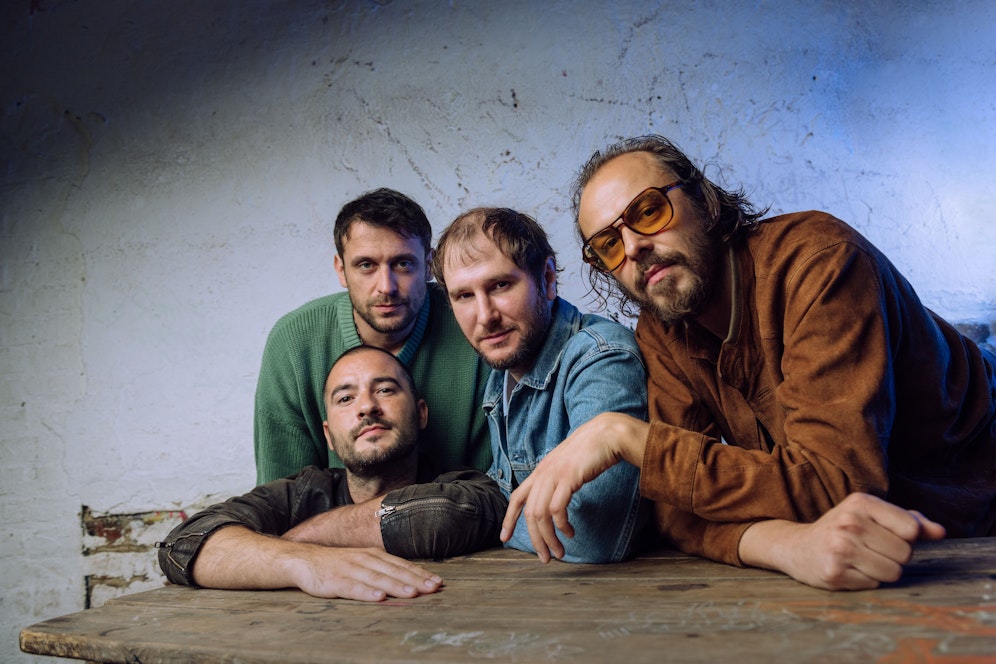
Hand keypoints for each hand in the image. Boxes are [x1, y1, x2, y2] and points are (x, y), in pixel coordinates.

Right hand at [192, 526, 440, 600]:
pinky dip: (367, 593)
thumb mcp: (360, 561)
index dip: (420, 573)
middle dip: (416, 580)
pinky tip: (379, 598)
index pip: (400, 564)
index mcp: (372, 554)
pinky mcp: (334, 581)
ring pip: (377, 579)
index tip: (438, 582)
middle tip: (435, 589)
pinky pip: (353, 588)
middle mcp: (363, 560)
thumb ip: (381, 569)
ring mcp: (349, 570)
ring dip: (397, 586)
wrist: (299, 559)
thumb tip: (408, 579)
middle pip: (394, 571)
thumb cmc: (334, 564)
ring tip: (414, 594)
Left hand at [500, 412, 648, 561]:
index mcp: (540, 471)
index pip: (516, 497)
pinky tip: (570, 533)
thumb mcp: (566, 467)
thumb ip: (557, 480)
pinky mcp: (568, 478)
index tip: (504, 538)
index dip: (508, 519)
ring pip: (540, 515)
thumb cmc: (590, 452)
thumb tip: (555, 501)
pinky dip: (562, 526)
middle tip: (545, 558)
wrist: (606, 435)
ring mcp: (554, 475)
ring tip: (559, 552)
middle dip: (535, 540)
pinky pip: (557, 509)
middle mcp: (543, 473)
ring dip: (549, 538)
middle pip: (529, 513)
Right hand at [739, 492, 945, 589]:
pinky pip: (874, 585)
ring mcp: (840, 548)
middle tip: (872, 549)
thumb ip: (909, 520)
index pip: (911, 529)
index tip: (887, 534)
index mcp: (860, 502)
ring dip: (883, 571)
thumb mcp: (871, 515)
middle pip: (905, 554)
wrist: (796, 546)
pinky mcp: (834, 572)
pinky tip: (849, 569)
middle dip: (895, 557)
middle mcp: (849, 522)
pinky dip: (866, 581)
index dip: (906, 537)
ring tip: (861, 560)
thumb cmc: (842, 529)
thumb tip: (941, 532)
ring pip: (893, 572)